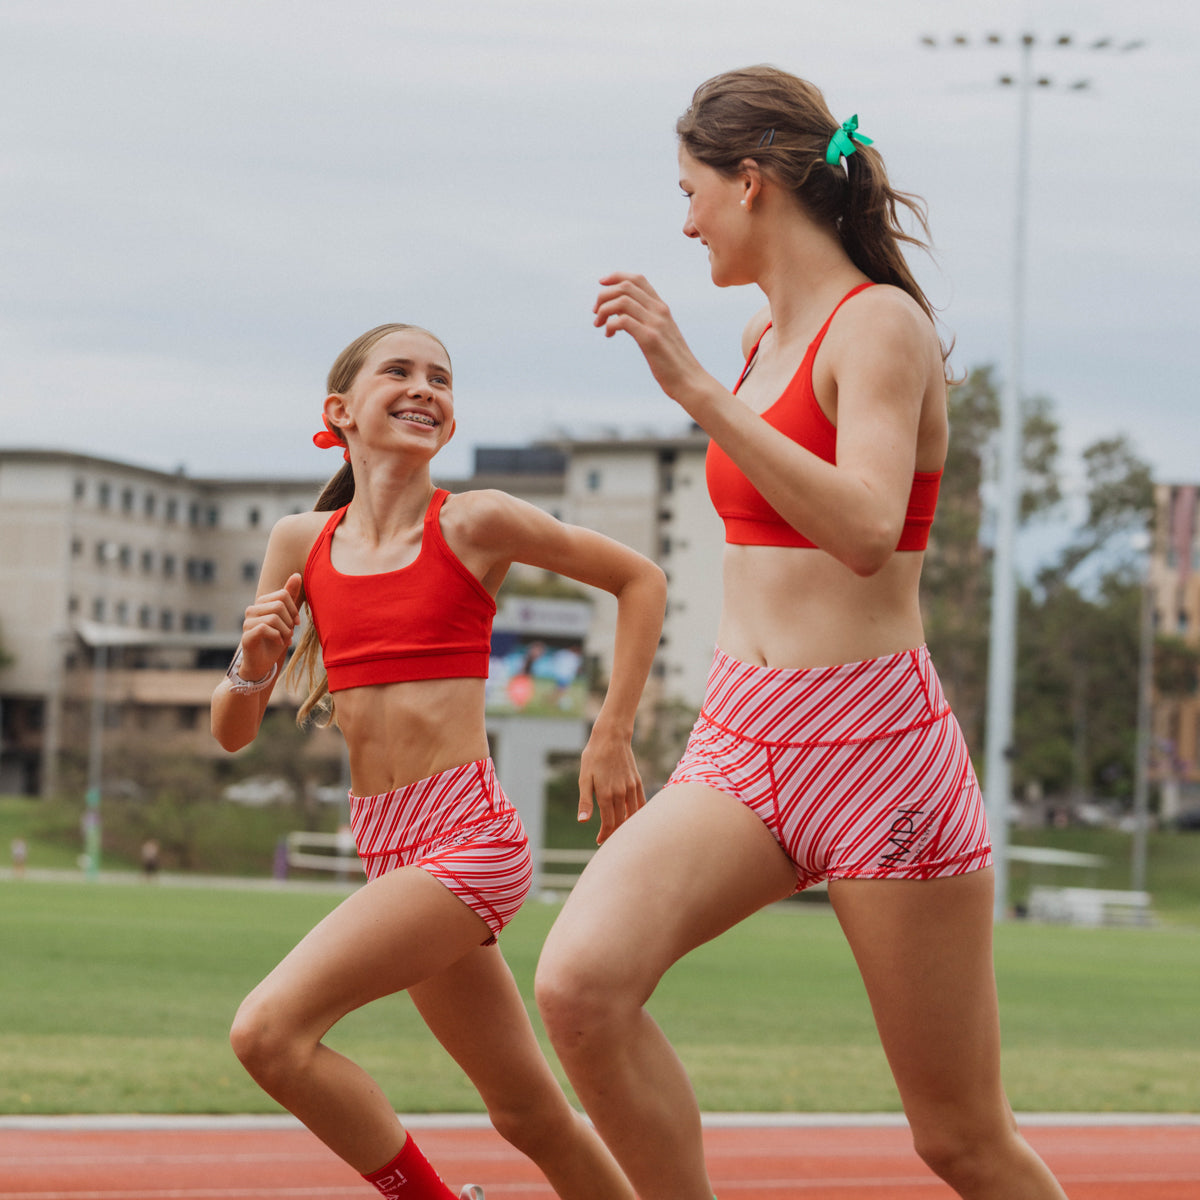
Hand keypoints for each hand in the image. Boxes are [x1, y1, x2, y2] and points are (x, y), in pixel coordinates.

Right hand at [238, 573, 301, 678]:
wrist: (263, 663)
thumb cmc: (275, 639)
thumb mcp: (287, 617)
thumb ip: (290, 597)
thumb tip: (296, 574)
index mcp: (261, 603)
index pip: (283, 595)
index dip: (294, 609)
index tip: (295, 623)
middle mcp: (251, 610)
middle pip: (279, 605)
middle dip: (289, 621)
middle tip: (289, 633)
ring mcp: (247, 623)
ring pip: (274, 617)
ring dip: (285, 631)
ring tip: (284, 638)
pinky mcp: (246, 636)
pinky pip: (265, 628)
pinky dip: (278, 637)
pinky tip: (278, 642)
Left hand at [577, 720, 646, 844]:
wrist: (612, 737)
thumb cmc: (594, 757)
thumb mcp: (584, 778)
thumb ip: (585, 801)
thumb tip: (582, 821)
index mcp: (606, 794)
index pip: (609, 823)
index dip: (604, 835)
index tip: (599, 841)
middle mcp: (621, 793)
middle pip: (621, 821)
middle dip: (614, 833)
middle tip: (607, 839)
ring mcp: (631, 788)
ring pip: (633, 815)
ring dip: (626, 825)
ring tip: (619, 831)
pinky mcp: (637, 782)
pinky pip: (641, 804)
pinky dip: (637, 814)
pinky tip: (632, 818)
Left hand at [593, 272, 708, 405]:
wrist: (689, 380)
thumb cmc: (672, 362)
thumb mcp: (660, 335)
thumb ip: (647, 322)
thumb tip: (623, 317)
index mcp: (661, 308)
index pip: (637, 279)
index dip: (616, 276)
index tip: (601, 283)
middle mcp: (659, 311)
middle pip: (625, 286)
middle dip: (604, 295)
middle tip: (596, 313)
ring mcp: (655, 323)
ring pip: (621, 301)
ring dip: (604, 310)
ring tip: (599, 324)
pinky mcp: (650, 339)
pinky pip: (623, 320)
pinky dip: (610, 325)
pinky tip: (609, 335)